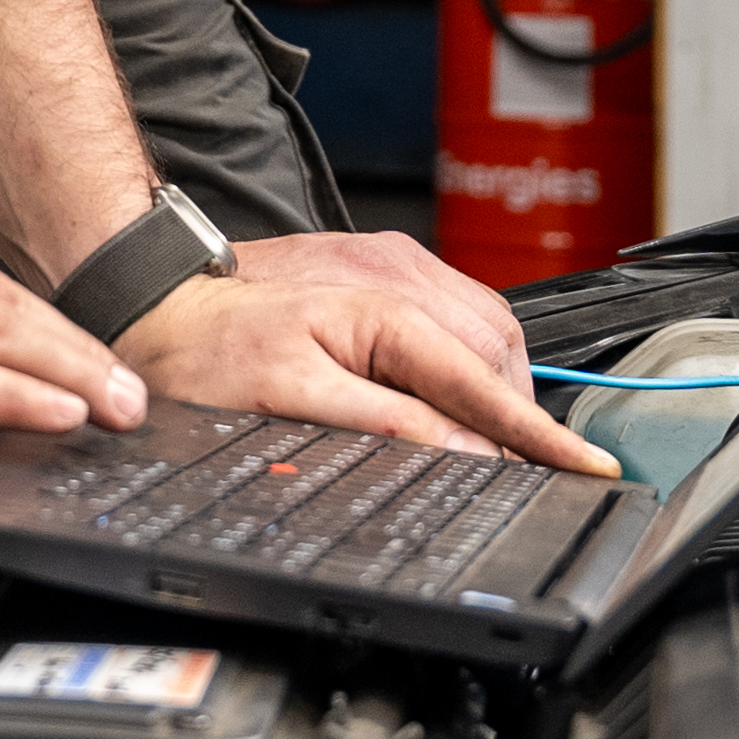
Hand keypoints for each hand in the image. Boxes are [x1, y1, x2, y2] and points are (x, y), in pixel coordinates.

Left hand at [122, 238, 617, 473]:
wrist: (148, 293)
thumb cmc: (200, 347)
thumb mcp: (288, 400)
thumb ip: (385, 424)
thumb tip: (466, 451)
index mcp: (384, 309)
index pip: (484, 382)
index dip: (540, 434)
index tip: (589, 469)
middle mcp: (398, 276)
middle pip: (495, 354)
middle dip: (515, 411)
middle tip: (519, 466)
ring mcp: (389, 268)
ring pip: (479, 333)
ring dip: (489, 385)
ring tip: (480, 434)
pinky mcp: (376, 270)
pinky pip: (449, 316)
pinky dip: (460, 358)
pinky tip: (437, 388)